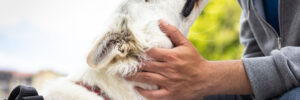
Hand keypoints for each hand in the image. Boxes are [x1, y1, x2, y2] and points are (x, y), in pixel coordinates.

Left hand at [127, 20, 252, 99]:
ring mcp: (169, 82)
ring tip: (124, 75)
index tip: (131, 51)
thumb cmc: (194, 61)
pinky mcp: (170, 93)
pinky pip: (154, 95)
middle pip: (145, 65)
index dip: (139, 51)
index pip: (150, 52)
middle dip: (133, 64)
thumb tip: (161, 22)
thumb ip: (173, 33)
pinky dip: (143, 92)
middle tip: (122, 64)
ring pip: (146, 78)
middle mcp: (169, 69)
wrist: (206, 78)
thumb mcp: (185, 44)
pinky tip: (137, 88)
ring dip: (133, 77)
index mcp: (172, 56)